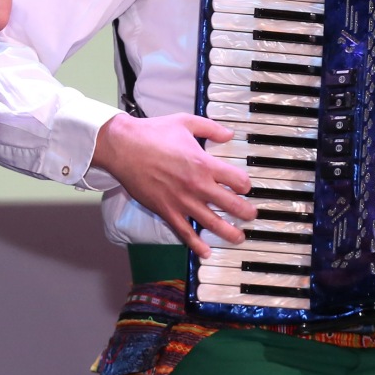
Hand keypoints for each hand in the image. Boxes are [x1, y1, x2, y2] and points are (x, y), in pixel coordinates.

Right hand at [90, 111, 257, 256]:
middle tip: (251, 215)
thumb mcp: (186, 122)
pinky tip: (206, 252)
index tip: (246, 187)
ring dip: (229, 232)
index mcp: (204, 164)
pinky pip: (185, 232)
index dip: (246, 185)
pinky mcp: (167, 211)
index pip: (238, 180)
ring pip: (213, 223)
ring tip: (238, 237)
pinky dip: (197, 245)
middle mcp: (197, 185)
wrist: (124, 147)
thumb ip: (210, 128)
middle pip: (231, 204)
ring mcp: (182, 201)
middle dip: (245, 212)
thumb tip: (228, 133)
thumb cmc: (152, 133)